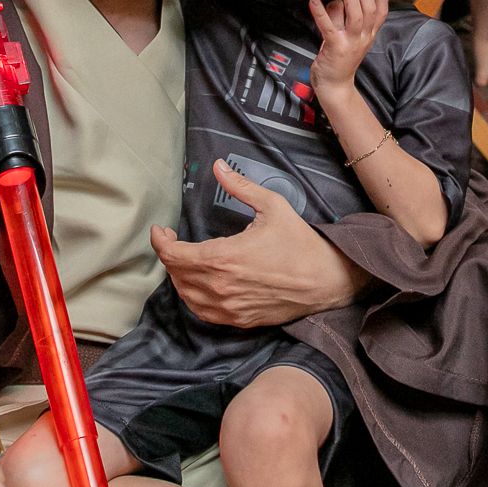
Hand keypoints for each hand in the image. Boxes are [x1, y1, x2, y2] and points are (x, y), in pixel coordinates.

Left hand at [151, 164, 369, 326]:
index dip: (160, 241)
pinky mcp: (238, 320)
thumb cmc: (300, 242)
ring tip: (183, 260)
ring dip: (178, 277)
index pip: (174, 254)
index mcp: (224, 257)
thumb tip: (218, 166)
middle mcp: (221, 286)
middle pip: (176, 274)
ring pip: (186, 295)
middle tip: (172, 240)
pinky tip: (196, 285)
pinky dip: (192, 298)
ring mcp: (229, 307)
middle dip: (168, 255)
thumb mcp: (272, 206)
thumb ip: (240, 186)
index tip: (161, 230)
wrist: (326, 280)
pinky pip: (202, 313)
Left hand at [308, 0, 388, 96]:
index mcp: (368, 35)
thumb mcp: (348, 37)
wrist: (334, 87)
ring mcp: (350, 43)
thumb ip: (344, 18)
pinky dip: (321, 12)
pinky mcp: (335, 48)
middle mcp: (363, 38)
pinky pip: (329, 27)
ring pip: (355, 16)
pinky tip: (314, 1)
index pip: (381, 11)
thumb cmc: (339, 61)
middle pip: (368, 9)